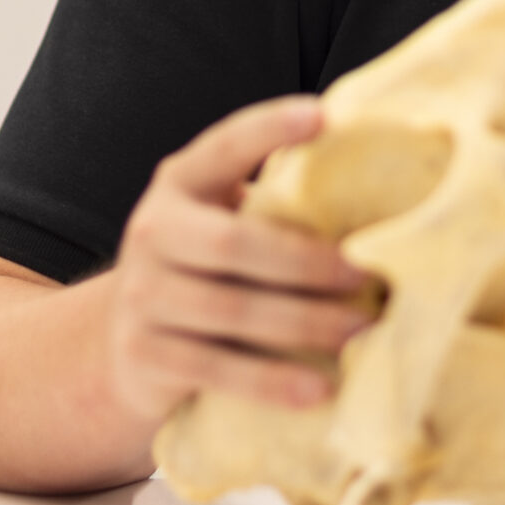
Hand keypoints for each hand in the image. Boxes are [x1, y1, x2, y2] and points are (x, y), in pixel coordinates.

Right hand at [104, 96, 371, 425]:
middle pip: (234, 244)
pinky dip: (274, 380)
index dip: (270, 129)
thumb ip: (274, 203)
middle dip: (308, 261)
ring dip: (306, 323)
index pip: (224, 146)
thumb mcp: (222, 219)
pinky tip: (321, 389)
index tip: (323, 116)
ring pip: (232, 311)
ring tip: (362, 332)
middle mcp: (152, 230)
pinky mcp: (145, 354)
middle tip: (368, 274)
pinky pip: (218, 369)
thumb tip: (382, 189)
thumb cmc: (207, 268)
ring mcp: (142, 296)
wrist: (122, 340)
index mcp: (180, 183)